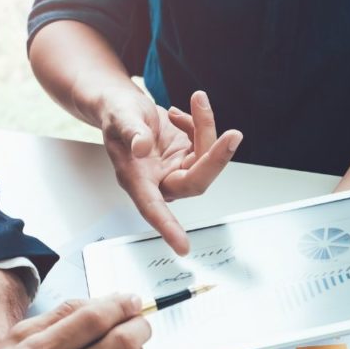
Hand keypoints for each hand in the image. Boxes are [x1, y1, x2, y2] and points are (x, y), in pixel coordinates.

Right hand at [98, 86, 242, 254]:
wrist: (123, 105)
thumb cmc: (117, 114)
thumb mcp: (119, 116)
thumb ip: (131, 132)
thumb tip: (142, 147)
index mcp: (136, 179)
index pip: (153, 209)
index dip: (168, 228)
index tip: (182, 247)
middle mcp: (159, 179)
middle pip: (196, 181)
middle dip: (216, 158)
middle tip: (233, 135)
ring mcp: (177, 168)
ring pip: (206, 158)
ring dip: (207, 128)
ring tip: (196, 101)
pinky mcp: (189, 156)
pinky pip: (206, 143)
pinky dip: (200, 123)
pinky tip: (179, 114)